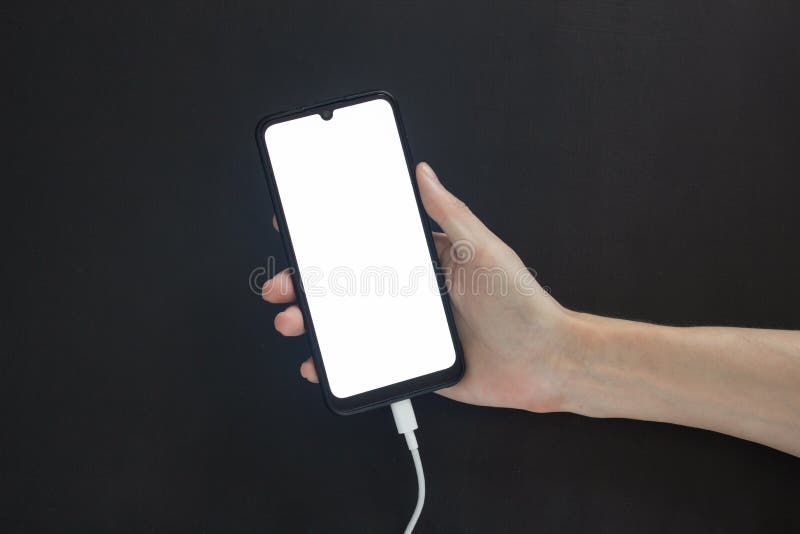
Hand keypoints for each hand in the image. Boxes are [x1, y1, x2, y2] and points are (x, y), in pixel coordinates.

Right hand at [262, 162, 578, 412]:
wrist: (544, 361)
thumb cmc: (521, 304)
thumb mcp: (481, 249)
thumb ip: (447, 213)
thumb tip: (424, 172)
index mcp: (426, 260)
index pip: (369, 244)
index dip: (331, 240)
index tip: (300, 235)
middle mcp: (414, 292)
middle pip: (349, 284)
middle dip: (309, 283)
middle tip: (282, 285)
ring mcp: (411, 329)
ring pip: (350, 322)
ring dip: (314, 321)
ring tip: (293, 321)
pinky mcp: (413, 361)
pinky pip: (367, 360)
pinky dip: (338, 361)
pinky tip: (319, 361)